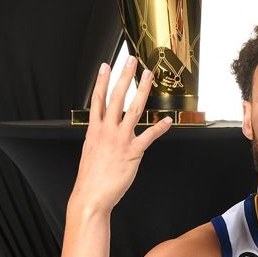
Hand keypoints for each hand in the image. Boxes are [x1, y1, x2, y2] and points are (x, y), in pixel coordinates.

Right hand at [70, 57, 171, 212]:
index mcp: (94, 130)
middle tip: (130, 60)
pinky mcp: (132, 152)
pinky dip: (159, 128)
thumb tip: (103, 130)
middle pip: (116, 97)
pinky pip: (148, 137)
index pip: (98, 99)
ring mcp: (119, 140)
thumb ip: (98, 137)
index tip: (105, 65)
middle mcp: (106, 131)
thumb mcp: (90, 151)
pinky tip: (167, 120)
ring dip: (142, 90)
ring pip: (132, 109)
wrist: (90, 196)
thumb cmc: (91, 177)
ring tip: (148, 76)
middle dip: (124, 76)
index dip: (101, 81)